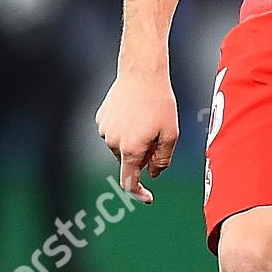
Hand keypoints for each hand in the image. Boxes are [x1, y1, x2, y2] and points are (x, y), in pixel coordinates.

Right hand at [95, 68, 178, 203]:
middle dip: (143, 155)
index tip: (148, 197)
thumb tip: (153, 174)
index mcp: (130, 149)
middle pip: (129, 161)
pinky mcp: (101, 118)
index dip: (139, 193)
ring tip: (146, 118)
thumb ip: (163, 160)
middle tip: (157, 135)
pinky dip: (125, 128)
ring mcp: (104, 130)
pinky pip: (115, 132)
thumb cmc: (159, 103)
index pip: (129, 182)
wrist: (142, 73)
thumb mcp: (171, 134)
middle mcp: (113, 142)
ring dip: (134, 141)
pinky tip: (135, 112)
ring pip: (122, 146)